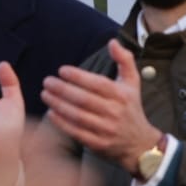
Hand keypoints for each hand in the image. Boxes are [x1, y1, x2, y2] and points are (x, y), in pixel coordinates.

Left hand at [42, 40, 161, 173]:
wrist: (140, 143)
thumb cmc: (131, 108)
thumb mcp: (133, 82)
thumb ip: (124, 60)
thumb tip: (113, 41)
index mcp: (122, 95)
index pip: (98, 84)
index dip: (78, 76)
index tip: (62, 70)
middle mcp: (115, 112)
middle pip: (84, 100)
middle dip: (63, 89)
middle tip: (47, 81)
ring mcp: (106, 129)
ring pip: (78, 116)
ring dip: (58, 105)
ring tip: (45, 94)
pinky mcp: (98, 144)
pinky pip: (77, 132)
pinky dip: (62, 123)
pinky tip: (51, 113)